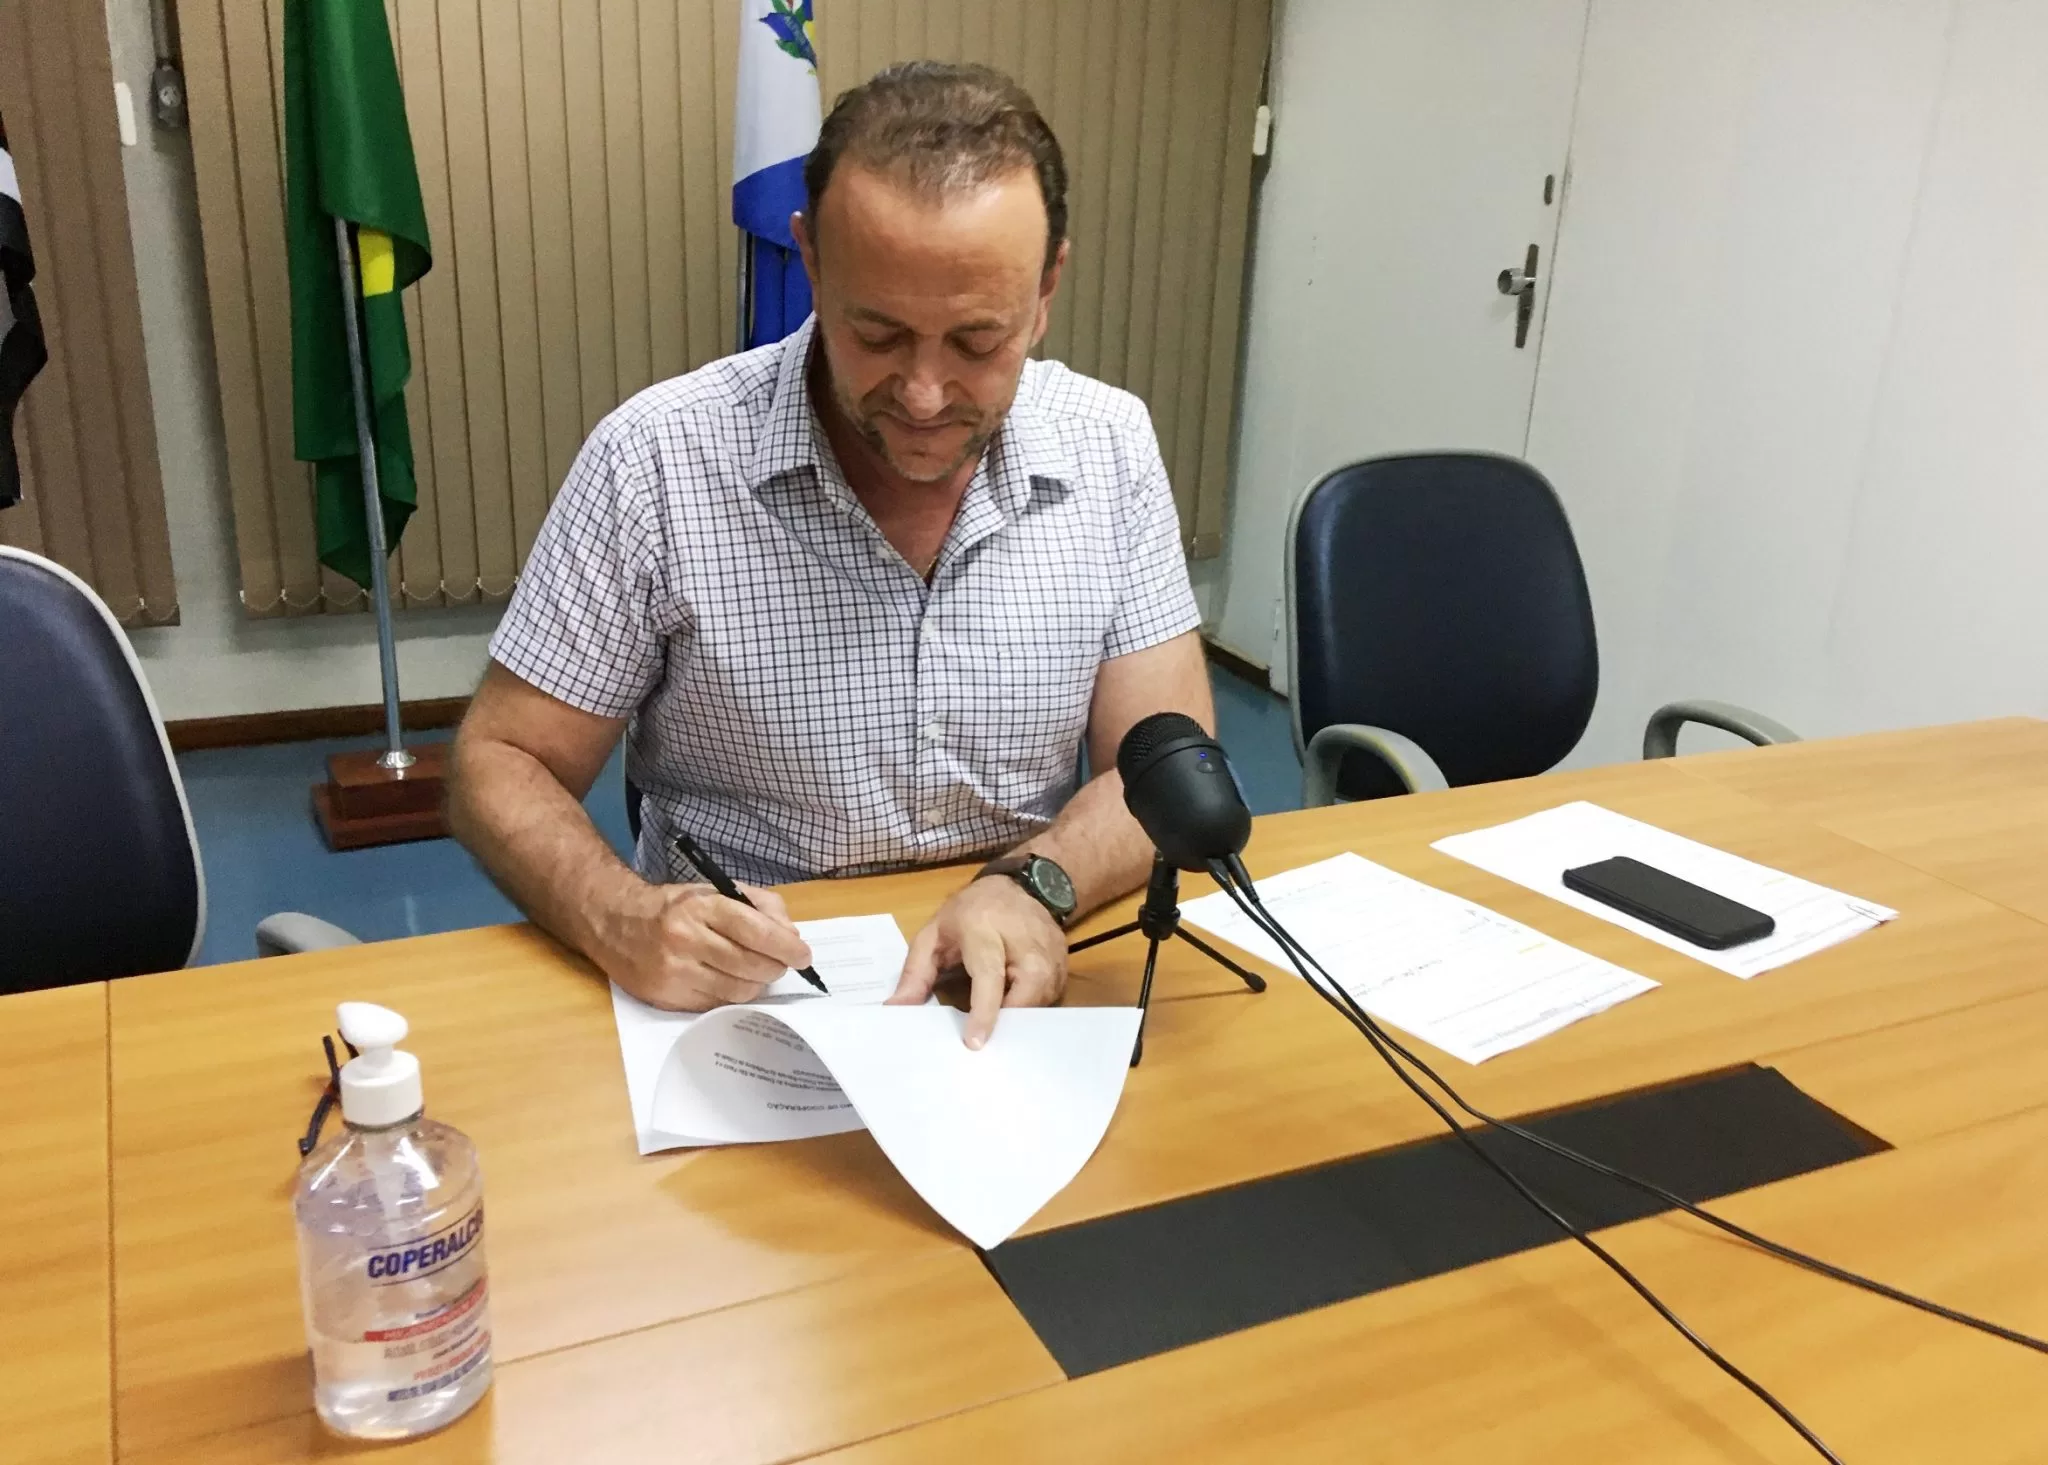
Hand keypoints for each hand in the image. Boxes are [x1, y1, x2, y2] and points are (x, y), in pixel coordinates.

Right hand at [595, 880, 812, 1011]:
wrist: (615, 923)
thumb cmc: (675, 907)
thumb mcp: (715, 891)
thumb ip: (759, 906)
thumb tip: (791, 936)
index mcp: (700, 907)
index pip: (754, 930)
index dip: (785, 946)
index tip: (803, 955)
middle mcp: (685, 939)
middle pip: (750, 965)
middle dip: (776, 967)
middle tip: (782, 964)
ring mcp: (674, 972)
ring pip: (737, 990)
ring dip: (756, 983)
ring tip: (755, 971)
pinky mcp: (667, 997)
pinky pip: (716, 1004)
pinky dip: (730, 994)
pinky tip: (727, 980)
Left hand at [891, 875, 1067, 1047]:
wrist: (1023, 887)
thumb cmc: (972, 911)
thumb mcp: (935, 934)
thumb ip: (915, 973)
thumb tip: (896, 1010)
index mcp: (985, 931)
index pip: (989, 977)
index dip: (983, 1012)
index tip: (975, 1042)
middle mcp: (1024, 946)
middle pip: (1022, 997)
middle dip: (1004, 1023)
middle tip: (981, 1043)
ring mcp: (1050, 957)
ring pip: (1037, 1005)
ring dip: (1015, 1021)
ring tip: (996, 1026)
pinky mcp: (1063, 969)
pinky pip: (1047, 1002)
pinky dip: (1028, 1013)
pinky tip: (1011, 1013)